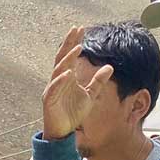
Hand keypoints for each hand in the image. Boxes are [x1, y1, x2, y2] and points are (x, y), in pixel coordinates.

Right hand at [42, 26, 113, 140]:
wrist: (63, 131)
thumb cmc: (73, 113)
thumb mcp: (90, 95)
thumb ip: (98, 81)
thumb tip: (109, 67)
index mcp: (67, 77)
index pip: (70, 55)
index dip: (75, 41)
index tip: (81, 28)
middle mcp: (58, 80)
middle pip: (62, 57)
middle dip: (68, 43)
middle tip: (76, 29)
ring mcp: (52, 89)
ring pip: (58, 70)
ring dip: (67, 59)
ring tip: (77, 48)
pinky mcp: (49, 100)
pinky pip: (54, 88)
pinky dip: (60, 80)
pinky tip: (68, 73)